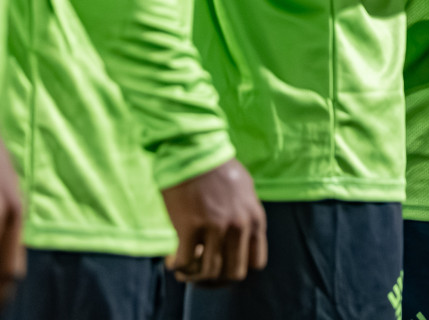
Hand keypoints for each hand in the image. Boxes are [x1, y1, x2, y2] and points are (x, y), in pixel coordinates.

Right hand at [162, 158, 266, 285]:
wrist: (195, 151)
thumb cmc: (218, 168)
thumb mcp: (246, 190)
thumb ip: (246, 214)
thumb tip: (241, 236)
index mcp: (255, 219)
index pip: (256, 262)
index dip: (238, 267)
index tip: (224, 264)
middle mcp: (238, 227)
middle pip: (233, 273)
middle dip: (217, 277)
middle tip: (203, 270)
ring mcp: (215, 228)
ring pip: (208, 273)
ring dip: (195, 275)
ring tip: (185, 267)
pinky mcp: (189, 228)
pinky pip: (185, 263)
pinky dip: (178, 267)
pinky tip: (172, 260)